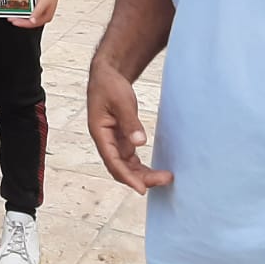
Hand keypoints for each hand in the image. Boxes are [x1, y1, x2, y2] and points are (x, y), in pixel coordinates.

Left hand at [12, 0, 58, 27]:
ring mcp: (41, 12)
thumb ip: (37, 12)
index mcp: (46, 17)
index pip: (32, 24)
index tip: (14, 22)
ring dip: (22, 17)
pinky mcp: (39, 8)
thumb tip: (32, 20)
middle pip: (30, 22)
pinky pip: (30, 13)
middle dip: (20, 21)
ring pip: (30, 18)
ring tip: (14, 16)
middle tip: (12, 19)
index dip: (23, 23)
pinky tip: (20, 11)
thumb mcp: (42, 3)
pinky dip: (25, 13)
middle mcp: (44, 16)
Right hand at [87, 61, 171, 193]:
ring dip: (142, 174)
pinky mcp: (120, 138)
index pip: (113, 161)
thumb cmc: (109, 85)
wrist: (106, 74)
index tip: (142, 188)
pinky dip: (141, 167)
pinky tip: (155, 171)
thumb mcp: (121, 101)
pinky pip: (130, 158)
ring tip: (165, 177)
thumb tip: (139, 143)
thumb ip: (130, 121)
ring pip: (126, 165)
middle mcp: (105, 140)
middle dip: (140, 178)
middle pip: (120, 167)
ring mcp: (112, 140)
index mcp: (99, 132)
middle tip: (165, 179)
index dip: (127, 176)